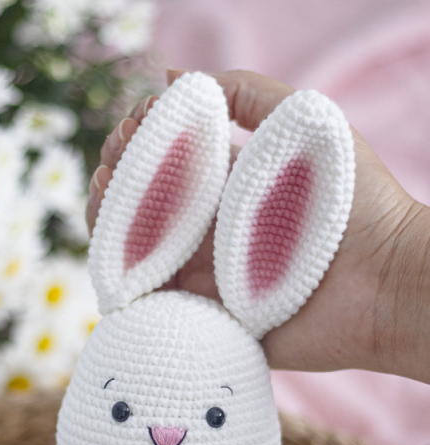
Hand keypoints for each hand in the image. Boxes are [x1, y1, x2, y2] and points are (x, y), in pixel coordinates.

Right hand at [87, 70, 429, 383]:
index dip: (140, 142)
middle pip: (143, 209)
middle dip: (115, 179)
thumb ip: (247, 95)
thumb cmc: (355, 203)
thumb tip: (173, 76)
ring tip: (102, 197)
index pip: (168, 165)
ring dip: (108, 224)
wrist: (388, 284)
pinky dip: (123, 284)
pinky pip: (154, 307)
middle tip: (110, 164)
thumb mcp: (306, 125)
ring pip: (138, 256)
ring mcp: (206, 281)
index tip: (134, 125)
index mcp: (229, 192)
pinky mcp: (208, 322)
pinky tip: (110, 255)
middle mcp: (211, 236)